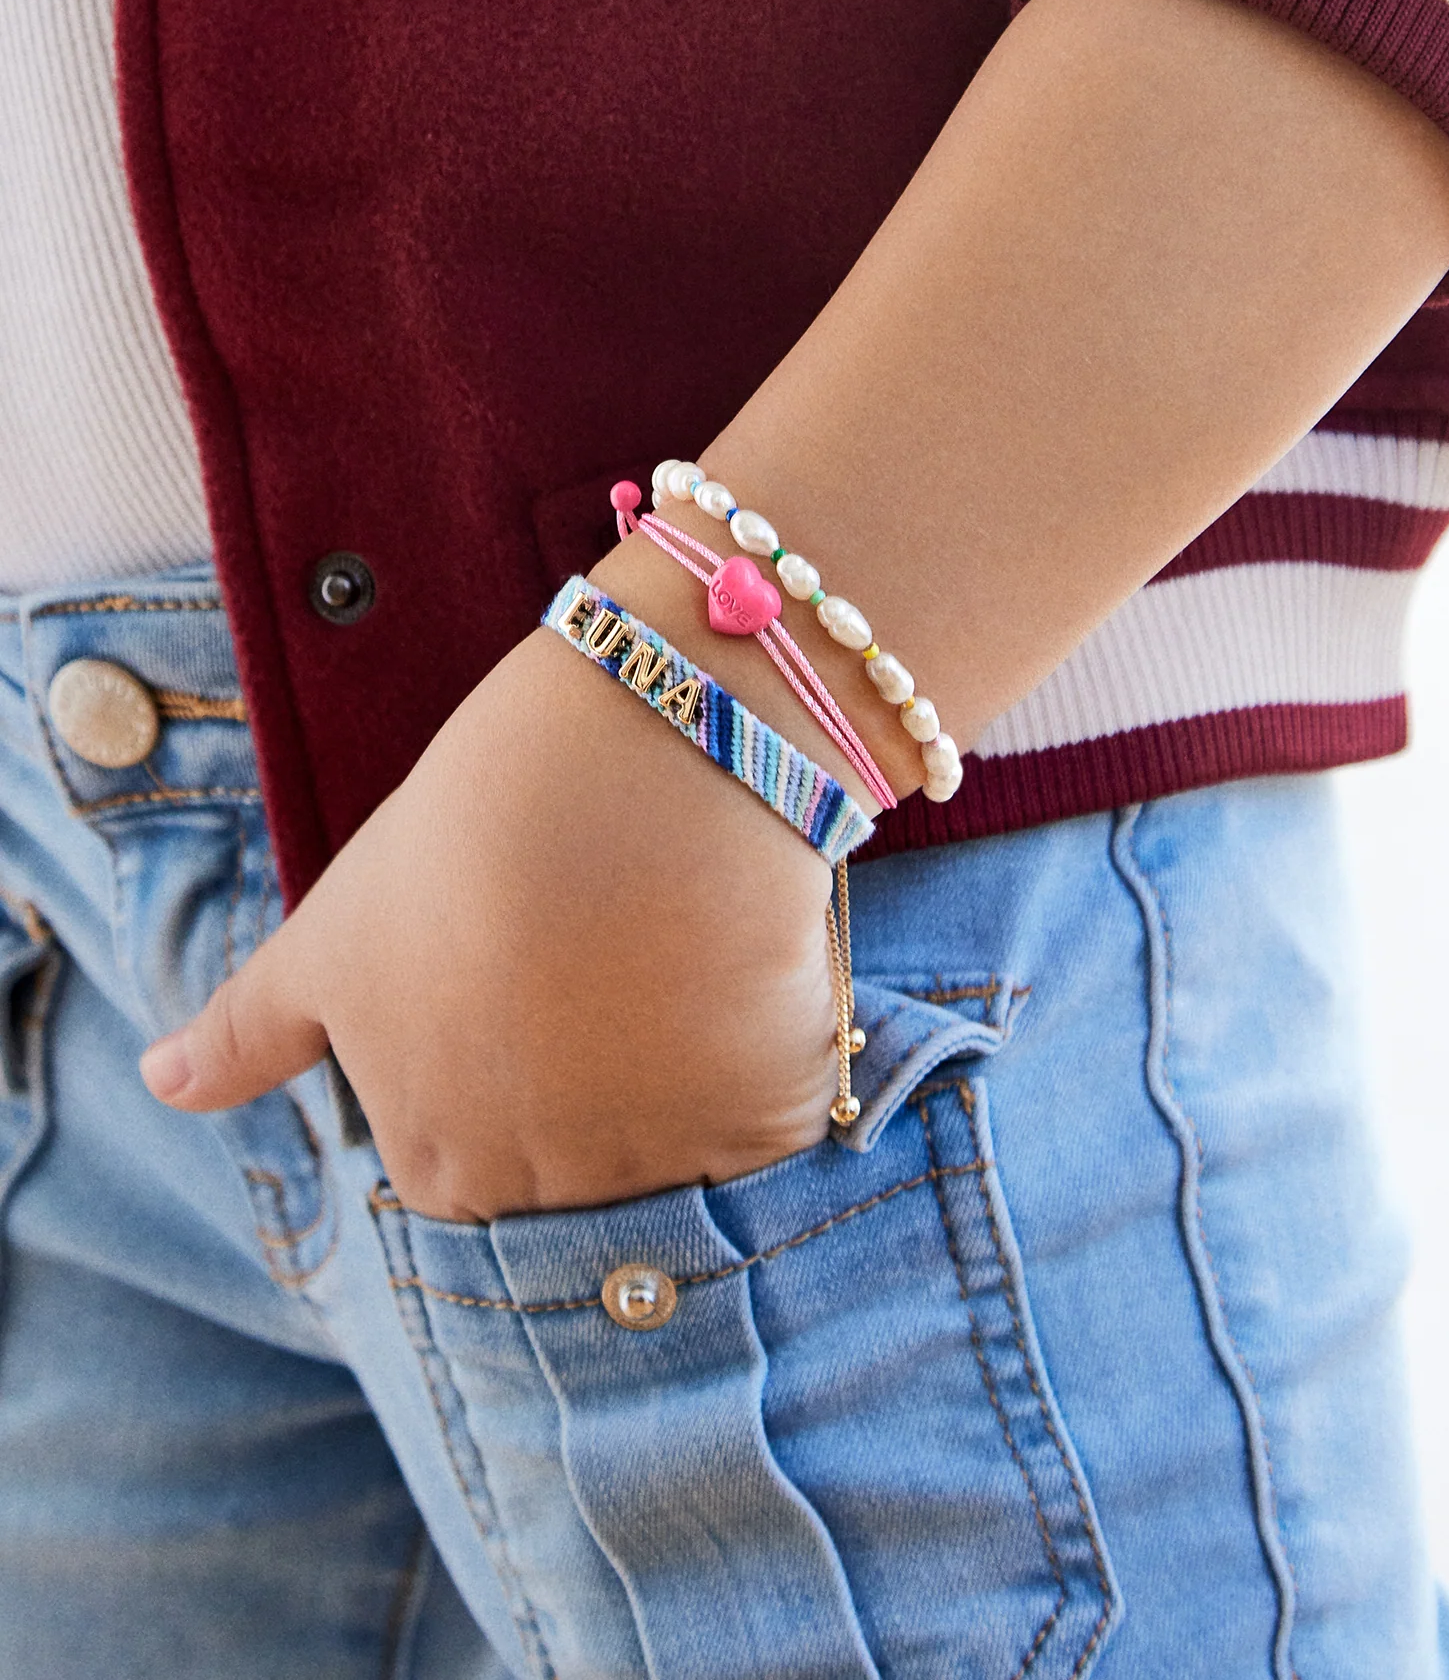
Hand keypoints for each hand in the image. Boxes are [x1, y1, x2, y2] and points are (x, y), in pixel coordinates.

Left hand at [138, 598, 839, 1220]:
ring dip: (685, 1072)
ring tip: (673, 950)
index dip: (503, 1071)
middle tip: (605, 962)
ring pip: (683, 1145)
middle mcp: (548, 1195)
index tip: (526, 984)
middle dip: (595, 1084)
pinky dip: (768, 1047)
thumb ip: (250, 1030)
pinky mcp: (770, 1114)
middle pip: (580, 1171)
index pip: (471, 1173)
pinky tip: (740, 959)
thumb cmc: (460, 842)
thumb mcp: (333, 935)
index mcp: (439, 1168)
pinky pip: (774, 1108)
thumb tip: (160, 1087)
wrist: (621, 767)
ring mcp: (664, 1162)